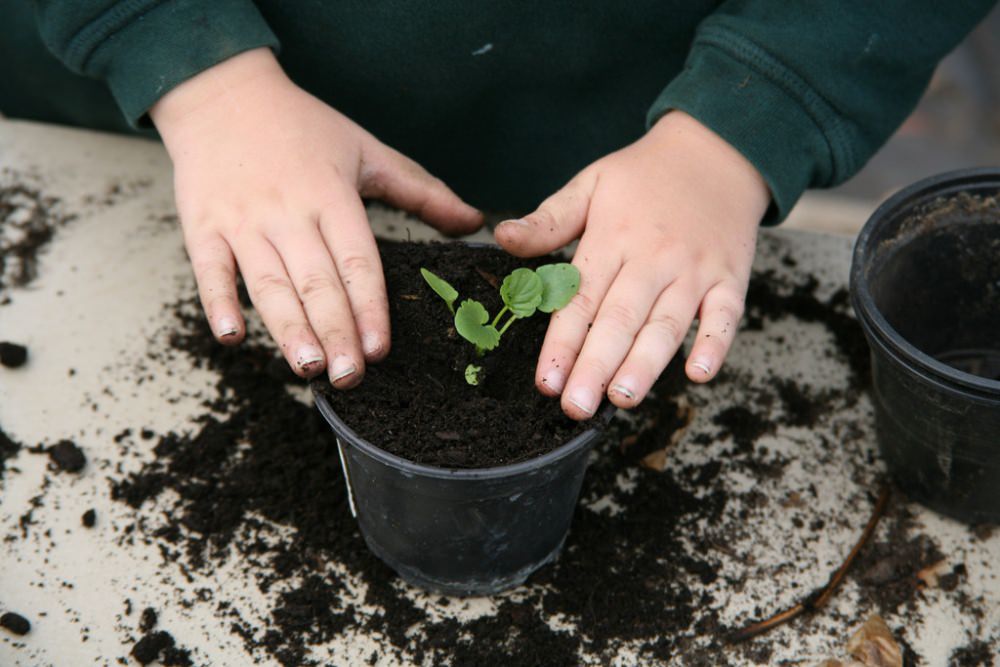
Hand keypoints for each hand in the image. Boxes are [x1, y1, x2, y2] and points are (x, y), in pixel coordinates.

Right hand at [151, 48, 481, 386]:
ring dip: (288, 329)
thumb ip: (422, 192)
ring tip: (307, 368)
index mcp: (331, 195)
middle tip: (351, 377)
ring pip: (268, 284)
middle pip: (315, 281)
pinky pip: (209, 270)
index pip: (356, 261)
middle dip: (335, 332)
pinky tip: (232, 338)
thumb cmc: (301, 126)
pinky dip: (218, 303)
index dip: (369, 307)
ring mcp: (242, 221)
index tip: (380, 349)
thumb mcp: (367, 150)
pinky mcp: (202, 227)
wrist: (220, 94)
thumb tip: (475, 223)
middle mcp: (288, 212)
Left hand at [495, 111, 769, 418]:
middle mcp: (652, 259)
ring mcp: (694, 271)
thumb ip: (548, 220)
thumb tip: (501, 238)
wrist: (717, 150)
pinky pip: (725, 315)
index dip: (562, 344)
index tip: (545, 382)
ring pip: (667, 324)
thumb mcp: (589, 184)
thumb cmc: (643, 176)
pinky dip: (714, 344)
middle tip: (576, 407)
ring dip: (645, 365)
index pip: (580, 300)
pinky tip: (698, 374)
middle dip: (595, 367)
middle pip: (619, 320)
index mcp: (611, 239)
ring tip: (622, 399)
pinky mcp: (731, 278)